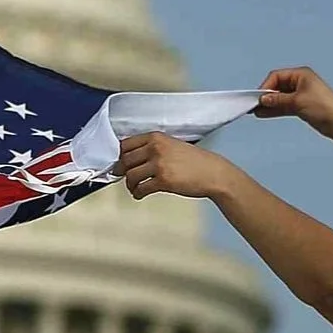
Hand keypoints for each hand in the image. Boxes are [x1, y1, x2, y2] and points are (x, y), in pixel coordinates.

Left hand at [116, 133, 242, 200]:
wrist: (213, 173)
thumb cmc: (195, 161)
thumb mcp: (172, 145)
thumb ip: (153, 148)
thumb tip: (131, 158)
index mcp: (156, 137)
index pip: (126, 144)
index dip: (118, 155)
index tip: (118, 162)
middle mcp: (155, 148)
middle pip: (125, 160)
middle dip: (121, 171)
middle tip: (121, 176)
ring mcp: (159, 164)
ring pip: (131, 175)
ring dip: (129, 184)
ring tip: (134, 188)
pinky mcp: (163, 180)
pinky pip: (141, 188)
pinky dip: (137, 193)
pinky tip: (140, 195)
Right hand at [253, 67, 332, 138]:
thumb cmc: (324, 106)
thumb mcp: (296, 101)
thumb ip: (278, 100)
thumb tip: (264, 100)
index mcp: (301, 75)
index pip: (277, 76)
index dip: (266, 86)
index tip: (259, 97)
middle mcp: (301, 82)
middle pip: (277, 87)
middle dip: (267, 96)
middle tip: (255, 105)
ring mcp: (301, 94)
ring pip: (280, 98)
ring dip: (269, 104)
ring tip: (257, 111)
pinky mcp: (301, 105)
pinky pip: (284, 105)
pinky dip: (276, 109)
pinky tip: (266, 113)